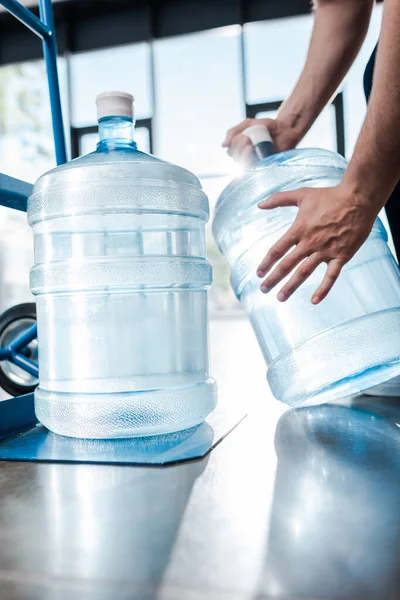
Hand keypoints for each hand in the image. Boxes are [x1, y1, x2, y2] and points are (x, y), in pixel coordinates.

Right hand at [222, 117, 299, 164]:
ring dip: (243, 155)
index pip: (231, 151)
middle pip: (235, 158)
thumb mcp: (248, 124)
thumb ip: (234, 131)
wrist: (284, 128)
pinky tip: (253, 152)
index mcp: (241, 148)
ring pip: (243, 164)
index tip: (243, 136)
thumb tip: (223, 145)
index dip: (234, 145)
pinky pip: (254, 168)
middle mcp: (246, 157)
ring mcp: (255, 162)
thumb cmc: (267, 126)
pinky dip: (251, 161)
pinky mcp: (264, 166)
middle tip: (247, 139)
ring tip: (250, 145)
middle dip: (239, 148)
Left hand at [256, 183, 377, 303]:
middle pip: (287, 264)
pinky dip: (323, 289)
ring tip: (280, 298)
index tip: (259, 274)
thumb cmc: (330, 196)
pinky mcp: (341, 256)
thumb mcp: (301, 195)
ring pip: (304, 272)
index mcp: (299, 229)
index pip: (277, 250)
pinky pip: (331, 276)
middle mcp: (310, 242)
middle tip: (263, 289)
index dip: (266, 263)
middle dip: (273, 278)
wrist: (358, 199)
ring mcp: (326, 251)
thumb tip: (259, 204)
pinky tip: (314, 301)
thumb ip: (279, 199)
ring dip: (291, 286)